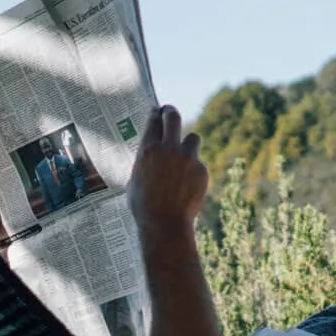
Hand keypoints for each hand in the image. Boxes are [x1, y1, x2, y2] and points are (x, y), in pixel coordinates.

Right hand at [127, 105, 208, 239]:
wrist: (164, 223)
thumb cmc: (143, 206)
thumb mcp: (134, 180)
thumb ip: (143, 164)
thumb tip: (146, 158)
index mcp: (148, 149)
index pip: (153, 120)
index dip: (155, 114)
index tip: (157, 112)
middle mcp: (168, 149)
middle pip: (173, 117)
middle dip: (171, 112)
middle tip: (170, 113)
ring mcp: (187, 158)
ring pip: (193, 137)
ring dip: (188, 143)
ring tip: (184, 154)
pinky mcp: (201, 170)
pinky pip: (198, 162)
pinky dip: (193, 169)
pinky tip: (186, 184)